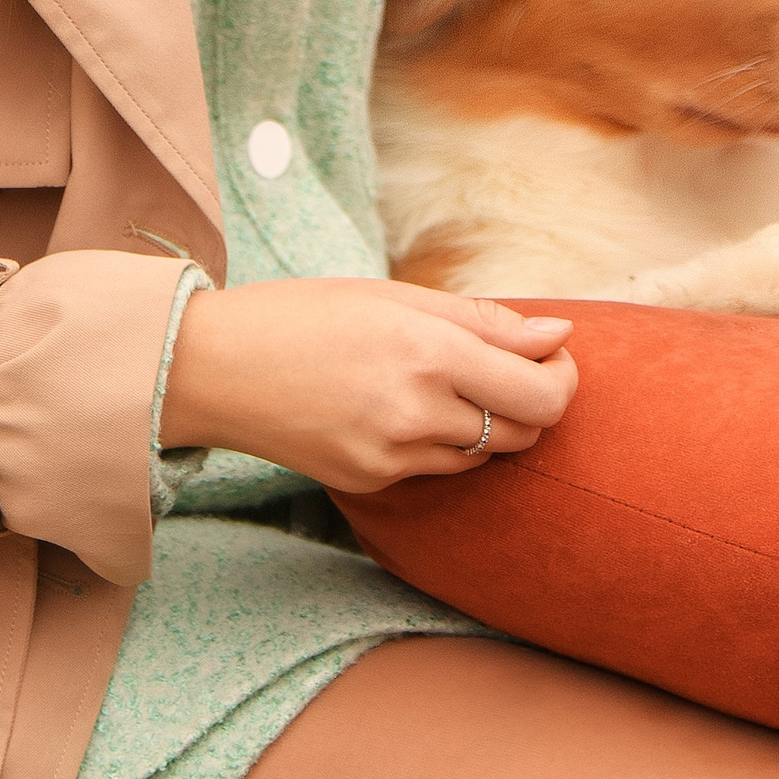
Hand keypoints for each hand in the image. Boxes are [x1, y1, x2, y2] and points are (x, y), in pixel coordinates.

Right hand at [160, 279, 576, 494]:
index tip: (552, 354)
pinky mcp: (371, 482)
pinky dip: (441, 439)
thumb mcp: (395, 296)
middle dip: (534, 401)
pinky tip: (402, 406)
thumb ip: (484, 321)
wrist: (214, 367)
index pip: (542, 393)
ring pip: (484, 454)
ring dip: (488, 421)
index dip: (564, 377)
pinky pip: (436, 467)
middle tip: (512, 366)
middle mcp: (417, 412)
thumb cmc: (305, 313)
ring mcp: (393, 456)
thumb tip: (558, 336)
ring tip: (448, 380)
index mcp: (428, 352)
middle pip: (525, 432)